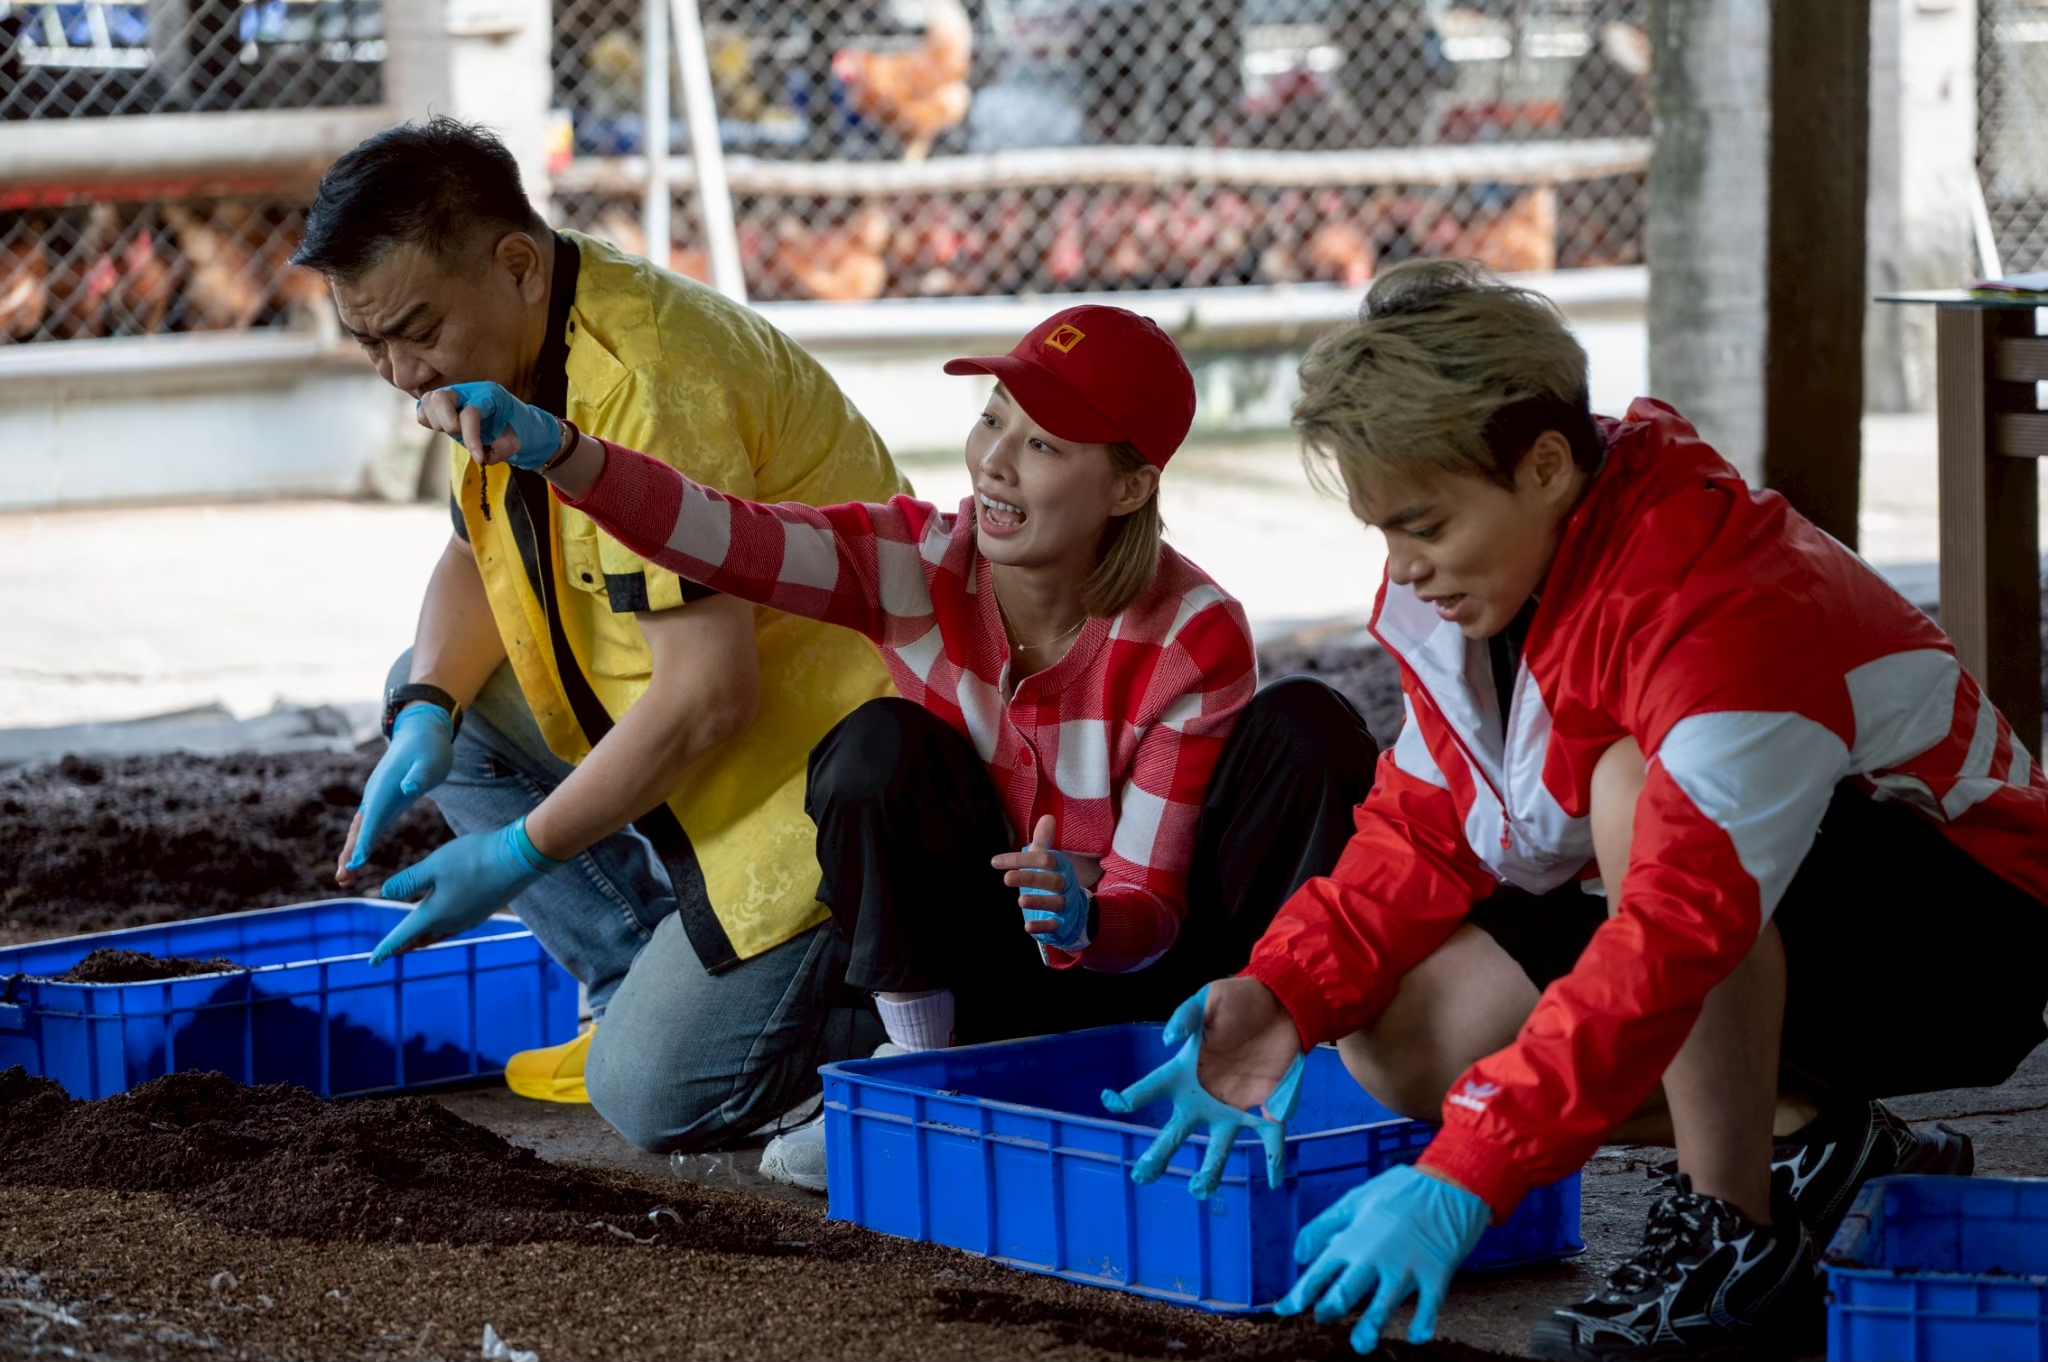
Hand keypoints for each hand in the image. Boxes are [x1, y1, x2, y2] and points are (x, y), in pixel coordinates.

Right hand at [337, 703, 453, 888]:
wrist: (420, 733)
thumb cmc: (429, 748)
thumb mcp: (431, 761)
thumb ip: (420, 775)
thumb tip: (408, 787)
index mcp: (386, 786)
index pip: (374, 817)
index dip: (364, 840)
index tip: (357, 862)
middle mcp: (375, 794)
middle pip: (359, 828)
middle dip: (350, 853)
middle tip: (342, 878)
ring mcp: (376, 799)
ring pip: (359, 829)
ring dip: (351, 853)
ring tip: (344, 879)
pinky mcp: (382, 803)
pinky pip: (367, 827)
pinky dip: (360, 844)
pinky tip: (357, 862)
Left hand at [369, 817, 565, 965]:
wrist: (518, 859)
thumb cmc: (473, 859)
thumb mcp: (434, 865)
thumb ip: (408, 881)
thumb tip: (385, 893)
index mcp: (435, 914)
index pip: (404, 935)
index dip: (386, 948)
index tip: (372, 962)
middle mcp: (452, 922)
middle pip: (422, 937)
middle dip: (405, 944)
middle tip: (391, 952)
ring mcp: (470, 918)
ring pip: (440, 932)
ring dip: (424, 937)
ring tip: (415, 940)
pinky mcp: (483, 910)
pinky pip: (456, 925)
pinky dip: (442, 927)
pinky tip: (446, 919)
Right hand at [417, 381, 561, 469]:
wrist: (512, 424)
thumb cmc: (514, 431)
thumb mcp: (516, 441)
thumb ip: (503, 449)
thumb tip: (485, 457)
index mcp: (489, 394)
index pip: (470, 412)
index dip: (471, 438)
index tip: (478, 458)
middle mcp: (467, 390)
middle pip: (440, 398)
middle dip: (448, 424)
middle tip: (460, 436)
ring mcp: (452, 394)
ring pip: (427, 401)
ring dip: (437, 423)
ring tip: (455, 433)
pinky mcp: (440, 405)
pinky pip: (422, 410)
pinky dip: (429, 422)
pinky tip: (444, 429)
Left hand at [995, 815, 1089, 952]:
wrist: (1073, 909)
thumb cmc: (1052, 878)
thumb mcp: (1047, 860)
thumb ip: (1043, 841)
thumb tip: (1047, 816)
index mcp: (1060, 866)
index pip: (1044, 859)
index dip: (1021, 859)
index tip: (996, 862)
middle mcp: (1066, 884)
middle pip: (1052, 880)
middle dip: (1030, 878)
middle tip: (1007, 878)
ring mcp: (1065, 904)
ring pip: (1055, 902)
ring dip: (1039, 901)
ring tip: (1020, 901)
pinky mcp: (1062, 923)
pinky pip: (1054, 925)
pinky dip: (1042, 926)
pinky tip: (1028, 927)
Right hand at [1099, 983, 1308, 1197]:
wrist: (1282, 1005)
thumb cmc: (1239, 1000)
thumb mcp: (1209, 998)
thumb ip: (1187, 1015)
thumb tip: (1168, 1038)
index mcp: (1185, 1070)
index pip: (1152, 1087)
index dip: (1132, 1096)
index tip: (1114, 1103)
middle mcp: (1205, 1096)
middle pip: (1177, 1130)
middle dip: (1159, 1154)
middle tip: (1142, 1176)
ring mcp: (1235, 1106)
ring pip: (1219, 1146)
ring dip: (1211, 1169)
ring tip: (1201, 1189)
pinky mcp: (1267, 1108)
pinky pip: (1269, 1138)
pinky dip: (1273, 1159)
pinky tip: (1275, 1180)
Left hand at [1275, 1164, 1490, 1354]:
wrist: (1448, 1182)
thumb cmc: (1398, 1190)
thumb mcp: (1354, 1199)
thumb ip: (1323, 1226)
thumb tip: (1299, 1255)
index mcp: (1353, 1238)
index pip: (1318, 1273)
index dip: (1298, 1295)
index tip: (1284, 1310)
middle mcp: (1375, 1256)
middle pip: (1345, 1294)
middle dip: (1329, 1311)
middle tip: (1322, 1320)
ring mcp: (1406, 1266)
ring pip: (1383, 1306)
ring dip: (1370, 1328)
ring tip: (1361, 1345)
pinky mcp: (1436, 1272)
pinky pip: (1429, 1305)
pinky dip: (1423, 1323)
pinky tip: (1416, 1338)